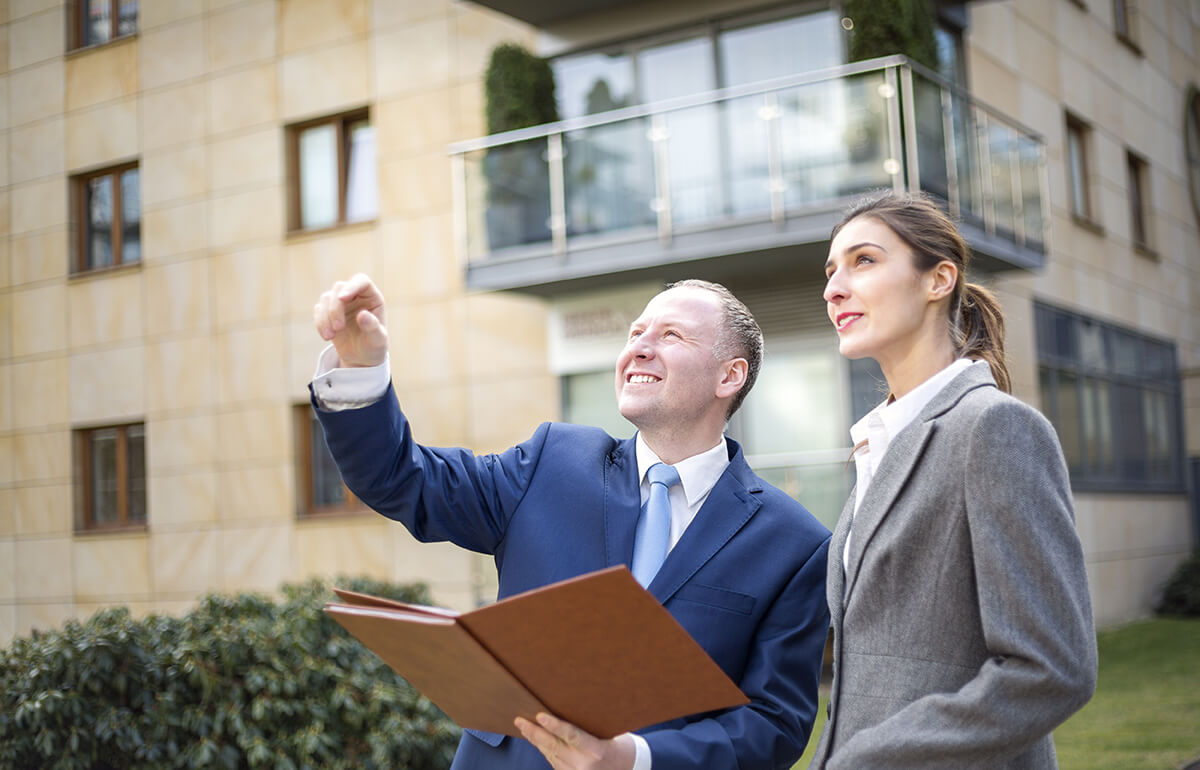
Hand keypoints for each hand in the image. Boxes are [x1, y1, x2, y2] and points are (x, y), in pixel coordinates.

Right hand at [313, 273, 387, 367]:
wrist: (361, 357)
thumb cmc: (374, 346)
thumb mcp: (377, 340)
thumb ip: (372, 327)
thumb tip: (362, 314)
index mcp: (372, 297)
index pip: (361, 281)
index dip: (352, 286)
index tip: (342, 298)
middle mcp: (356, 295)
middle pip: (339, 288)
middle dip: (335, 308)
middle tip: (338, 328)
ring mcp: (341, 302)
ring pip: (326, 298)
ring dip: (325, 317)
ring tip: (330, 337)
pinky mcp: (328, 311)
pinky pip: (318, 310)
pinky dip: (320, 323)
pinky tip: (327, 337)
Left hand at [515, 713, 636, 769]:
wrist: (625, 767)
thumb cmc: (616, 744)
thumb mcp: (606, 733)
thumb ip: (585, 728)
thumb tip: (562, 709)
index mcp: (596, 751)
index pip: (571, 736)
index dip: (554, 726)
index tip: (539, 716)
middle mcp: (584, 766)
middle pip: (554, 747)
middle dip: (534, 733)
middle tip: (520, 720)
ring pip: (550, 755)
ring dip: (536, 741)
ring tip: (524, 726)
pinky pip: (553, 761)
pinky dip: (544, 750)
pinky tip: (536, 739)